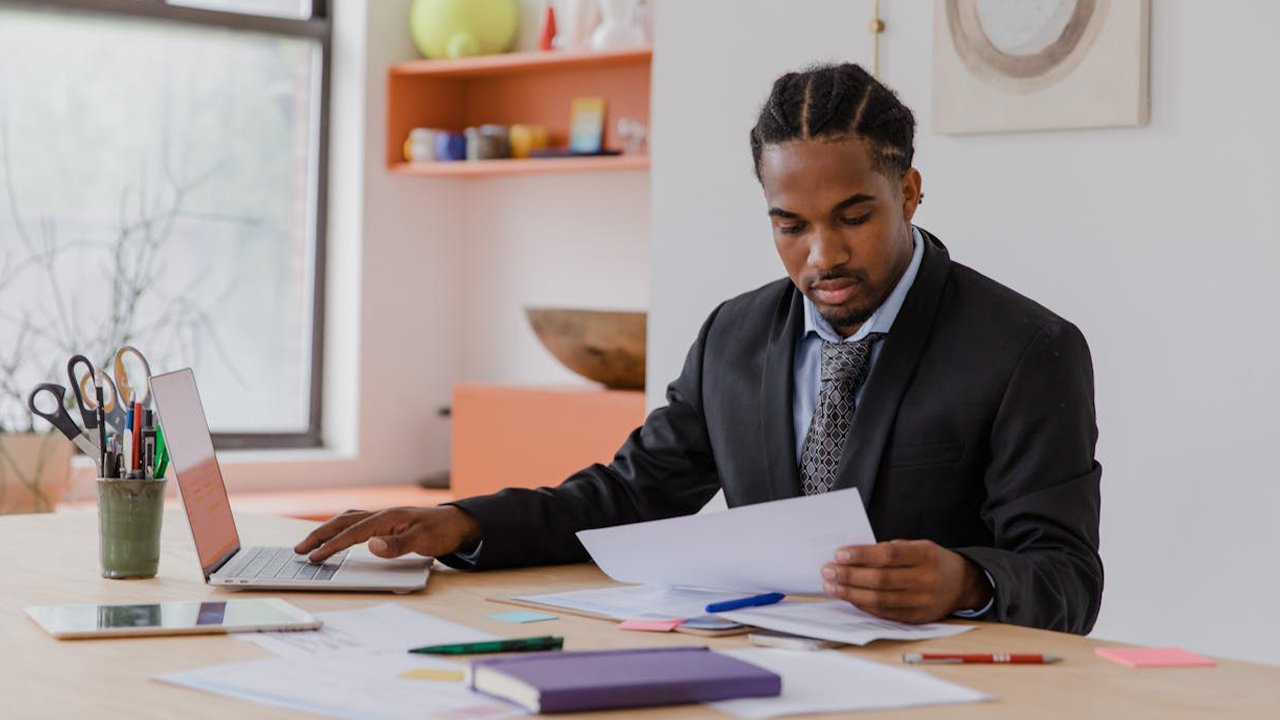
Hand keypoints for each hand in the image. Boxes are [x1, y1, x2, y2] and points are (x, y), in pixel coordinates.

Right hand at [293, 506, 482, 562]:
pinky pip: (355, 523)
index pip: (352, 533)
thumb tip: (371, 545)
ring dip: (327, 531)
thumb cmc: (441, 531)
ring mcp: (382, 517)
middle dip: (319, 535)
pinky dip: (340, 528)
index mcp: (387, 518)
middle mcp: (381, 514)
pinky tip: (337, 535)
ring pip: (347, 521)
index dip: (332, 545)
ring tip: (310, 543)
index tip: (314, 556)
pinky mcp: (386, 522)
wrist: (458, 522)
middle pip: (343, 523)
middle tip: (298, 549)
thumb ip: (397, 544)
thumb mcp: (423, 541)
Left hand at [821, 539, 991, 623]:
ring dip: (851, 593)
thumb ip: (890, 550)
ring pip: (880, 600)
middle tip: (828, 570)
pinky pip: (884, 613)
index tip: (840, 554)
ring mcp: (922, 602)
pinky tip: (849, 597)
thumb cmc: (931, 561)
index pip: (889, 555)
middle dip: (850, 576)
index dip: (862, 555)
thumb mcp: (917, 546)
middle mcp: (925, 580)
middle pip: (881, 580)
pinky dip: (863, 605)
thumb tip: (853, 557)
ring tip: (831, 585)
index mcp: (925, 555)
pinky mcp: (917, 618)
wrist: (962, 584)